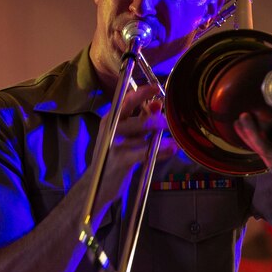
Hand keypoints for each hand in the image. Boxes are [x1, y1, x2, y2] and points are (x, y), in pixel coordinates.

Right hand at [97, 84, 178, 200]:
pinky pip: (143, 152)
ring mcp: (114, 144)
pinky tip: (171, 148)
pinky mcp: (120, 161)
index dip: (142, 92)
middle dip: (155, 116)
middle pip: (133, 114)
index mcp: (111, 119)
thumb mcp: (127, 136)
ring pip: (139, 130)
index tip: (156, 87)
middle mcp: (110, 128)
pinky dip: (160, 150)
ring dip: (158, 130)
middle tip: (171, 120)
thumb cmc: (116, 155)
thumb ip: (140, 120)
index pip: (126, 100)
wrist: (98, 184)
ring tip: (173, 134)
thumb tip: (158, 103)